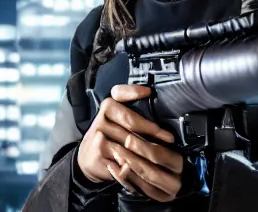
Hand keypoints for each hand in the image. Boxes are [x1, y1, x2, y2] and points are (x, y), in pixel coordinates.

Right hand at [77, 84, 183, 201]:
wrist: (87, 156)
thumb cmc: (109, 132)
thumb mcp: (115, 116)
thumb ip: (130, 107)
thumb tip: (153, 101)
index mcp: (107, 105)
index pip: (121, 93)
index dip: (134, 91)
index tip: (149, 92)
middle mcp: (102, 118)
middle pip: (131, 121)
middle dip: (153, 130)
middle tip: (169, 137)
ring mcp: (99, 136)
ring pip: (130, 142)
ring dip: (150, 148)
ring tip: (165, 152)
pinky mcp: (99, 154)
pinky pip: (123, 158)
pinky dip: (138, 163)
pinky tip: (150, 165)